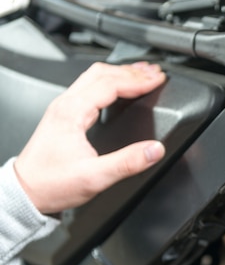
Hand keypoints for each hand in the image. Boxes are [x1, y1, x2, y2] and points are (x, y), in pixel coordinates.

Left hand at [14, 62, 166, 213]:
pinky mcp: (64, 115)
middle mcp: (65, 105)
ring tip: (142, 75)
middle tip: (155, 74)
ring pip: (94, 77)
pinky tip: (120, 90)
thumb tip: (155, 149)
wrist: (27, 192)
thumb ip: (128, 162)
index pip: (110, 84)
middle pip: (102, 73)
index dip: (138, 80)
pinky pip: (89, 88)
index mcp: (72, 112)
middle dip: (132, 72)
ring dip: (120, 74)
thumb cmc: (52, 184)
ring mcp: (63, 108)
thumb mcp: (95, 177)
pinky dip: (110, 83)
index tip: (157, 80)